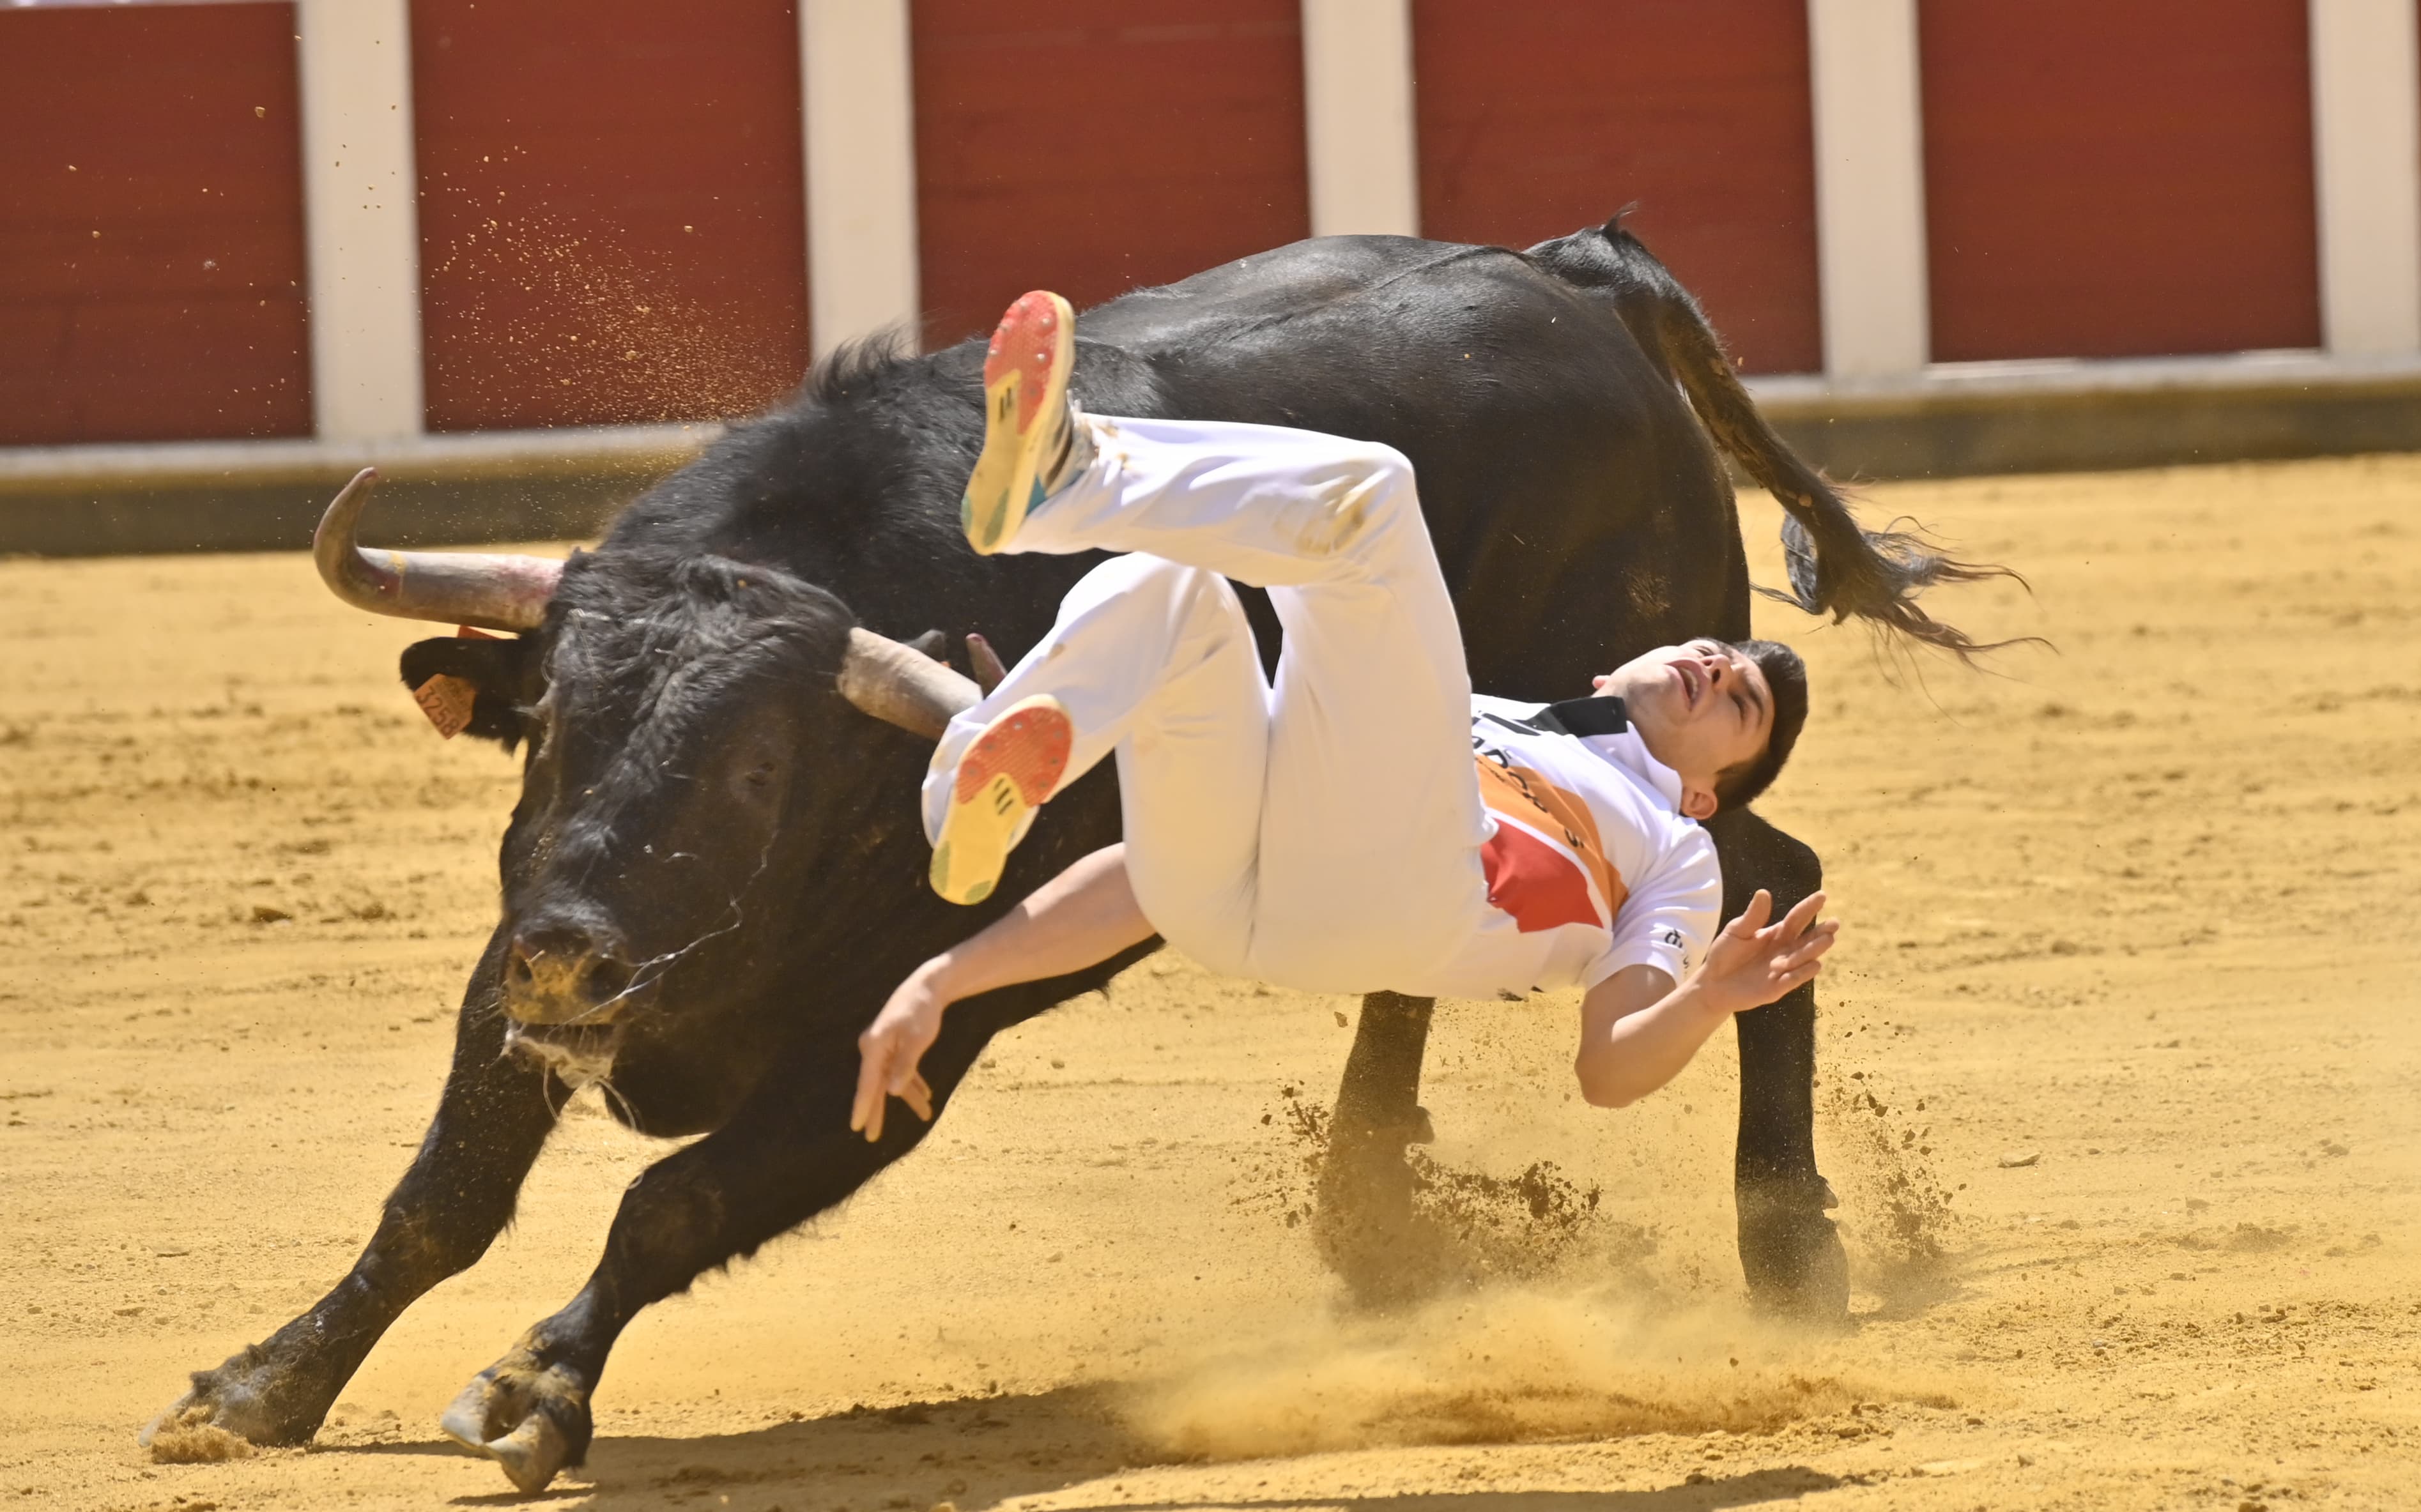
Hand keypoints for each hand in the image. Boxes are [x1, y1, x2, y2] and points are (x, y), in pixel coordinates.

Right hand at [850, 964, 945, 1142]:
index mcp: (874, 1046)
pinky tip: (926, 1095)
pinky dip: (913, 1081)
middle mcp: (873, 1048)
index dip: (862, 1106)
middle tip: (872, 1138)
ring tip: (925, 1115)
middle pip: (875, 1085)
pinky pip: (900, 1069)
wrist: (927, 985)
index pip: (867, 1082)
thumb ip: (905, 1066)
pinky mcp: (894, 1045)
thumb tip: (893, 1092)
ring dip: (909, 1096)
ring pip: (892, 1079)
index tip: (856, 1127)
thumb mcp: (917, 1039)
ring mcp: (883, 1047)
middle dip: (877, 1111)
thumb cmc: (922, 1011)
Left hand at [1689, 888, 1837, 1015]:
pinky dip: (1803, 972)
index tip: (1822, 896)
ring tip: (1828, 938)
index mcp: (1776, 934)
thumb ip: (1752, 917)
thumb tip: (1764, 892)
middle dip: (1821, 931)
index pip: (1797, 918)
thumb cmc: (1726, 954)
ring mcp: (1783, 969)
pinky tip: (1814, 964)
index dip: (1809, 908)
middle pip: (1807, 939)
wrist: (1713, 983)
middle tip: (1834, 923)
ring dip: (1815, 949)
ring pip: (1804, 958)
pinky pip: (1794, 979)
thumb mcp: (1736, 931)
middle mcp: (1785, 951)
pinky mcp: (1778, 987)